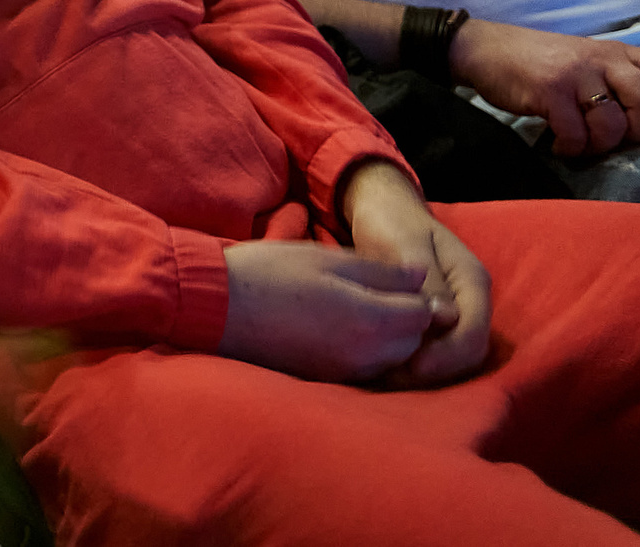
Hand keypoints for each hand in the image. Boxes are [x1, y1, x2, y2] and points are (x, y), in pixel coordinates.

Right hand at [215, 239, 437, 382]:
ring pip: (391, 359)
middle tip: (389, 294)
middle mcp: (364, 355)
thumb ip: (381, 272)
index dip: (423, 296)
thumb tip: (422, 279)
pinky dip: (368, 352)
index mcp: (370, 320)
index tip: (407, 282)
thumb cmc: (270, 272)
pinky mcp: (325, 380)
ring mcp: (344, 372)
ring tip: (367, 311)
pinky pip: (366, 370)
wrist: (215, 305)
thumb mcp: (329, 260)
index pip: (424, 315)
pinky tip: (345, 331)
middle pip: (413, 343)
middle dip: (410, 320)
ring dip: (390, 338)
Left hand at [340, 160, 490, 384]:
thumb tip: (445, 317)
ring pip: (452, 356)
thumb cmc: (391, 221)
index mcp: (472, 280)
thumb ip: (428, 278)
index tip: (413, 367)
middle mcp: (470, 300)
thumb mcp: (405, 242)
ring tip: (387, 377)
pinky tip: (385, 367)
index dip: (447, 356)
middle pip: (467, 352)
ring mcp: (454, 311)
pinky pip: (434, 350)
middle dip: (436, 371)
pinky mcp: (434, 320)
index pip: (474, 332)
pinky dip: (414, 363)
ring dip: (425, 372)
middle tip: (394, 380)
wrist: (380, 208)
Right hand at [449, 17, 639, 155]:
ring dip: (598, 144)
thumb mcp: (585, 60)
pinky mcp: (548, 91)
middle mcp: (602, 59)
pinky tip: (557, 144)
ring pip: (612, 124)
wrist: (482, 49)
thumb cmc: (538, 60)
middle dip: (638, 131)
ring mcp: (575, 74)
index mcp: (618, 52)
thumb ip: (616, 79)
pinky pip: (575, 134)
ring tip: (579, 142)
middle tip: (615, 137)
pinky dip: (569, 148)